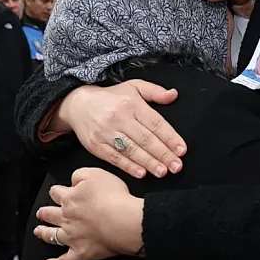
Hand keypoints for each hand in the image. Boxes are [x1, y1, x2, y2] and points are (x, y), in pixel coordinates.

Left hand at [34, 168, 143, 259]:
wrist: (123, 221)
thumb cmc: (113, 197)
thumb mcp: (96, 174)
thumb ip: (80, 175)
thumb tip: (73, 180)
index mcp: (70, 198)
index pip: (57, 193)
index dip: (56, 191)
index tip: (56, 191)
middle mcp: (67, 218)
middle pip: (49, 214)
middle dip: (44, 213)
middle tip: (41, 213)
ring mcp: (72, 237)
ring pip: (52, 236)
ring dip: (43, 234)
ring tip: (39, 232)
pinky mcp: (81, 253)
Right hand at [57, 80, 184, 178]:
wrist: (78, 104)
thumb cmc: (111, 97)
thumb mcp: (134, 86)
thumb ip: (155, 91)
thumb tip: (174, 95)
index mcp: (132, 104)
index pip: (155, 123)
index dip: (170, 137)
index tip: (182, 150)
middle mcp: (119, 118)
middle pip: (145, 139)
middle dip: (163, 154)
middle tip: (177, 166)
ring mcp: (106, 133)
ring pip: (131, 150)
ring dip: (149, 163)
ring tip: (162, 171)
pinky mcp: (96, 145)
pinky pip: (115, 158)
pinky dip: (129, 167)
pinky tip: (141, 173)